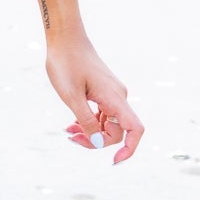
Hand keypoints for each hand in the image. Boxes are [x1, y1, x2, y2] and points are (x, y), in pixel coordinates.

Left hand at [46, 35, 143, 164]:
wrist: (65, 38)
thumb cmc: (66, 63)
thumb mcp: (71, 96)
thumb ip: (86, 120)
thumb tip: (98, 143)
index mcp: (114, 98)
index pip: (135, 129)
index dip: (129, 149)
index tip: (114, 162)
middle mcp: (118, 96)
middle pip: (116, 131)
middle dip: (96, 141)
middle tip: (71, 138)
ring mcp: (112, 93)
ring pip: (108, 124)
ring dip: (90, 132)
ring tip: (68, 131)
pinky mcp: (104, 91)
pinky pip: (103, 114)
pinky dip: (89, 121)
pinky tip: (72, 123)